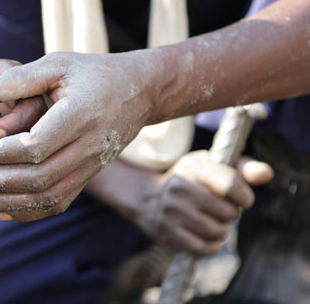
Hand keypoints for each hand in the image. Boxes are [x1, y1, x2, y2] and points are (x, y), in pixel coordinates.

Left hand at [0, 51, 155, 220]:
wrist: (140, 92)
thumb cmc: (94, 73)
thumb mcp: (58, 64)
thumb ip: (19, 78)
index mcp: (79, 115)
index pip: (36, 147)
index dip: (0, 153)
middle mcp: (88, 147)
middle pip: (39, 178)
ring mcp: (91, 166)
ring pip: (48, 197)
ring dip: (8, 202)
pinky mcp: (88, 177)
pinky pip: (59, 203)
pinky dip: (29, 211)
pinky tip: (1, 210)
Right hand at [132, 150, 272, 254]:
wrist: (148, 197)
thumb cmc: (191, 181)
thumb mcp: (212, 167)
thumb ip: (243, 169)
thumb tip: (267, 174)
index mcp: (195, 167)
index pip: (232, 185)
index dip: (245, 197)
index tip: (241, 199)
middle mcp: (180, 188)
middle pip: (228, 212)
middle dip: (231, 214)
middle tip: (222, 211)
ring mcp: (172, 211)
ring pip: (217, 231)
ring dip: (222, 231)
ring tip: (214, 223)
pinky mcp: (167, 231)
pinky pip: (202, 248)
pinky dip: (212, 247)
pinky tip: (209, 238)